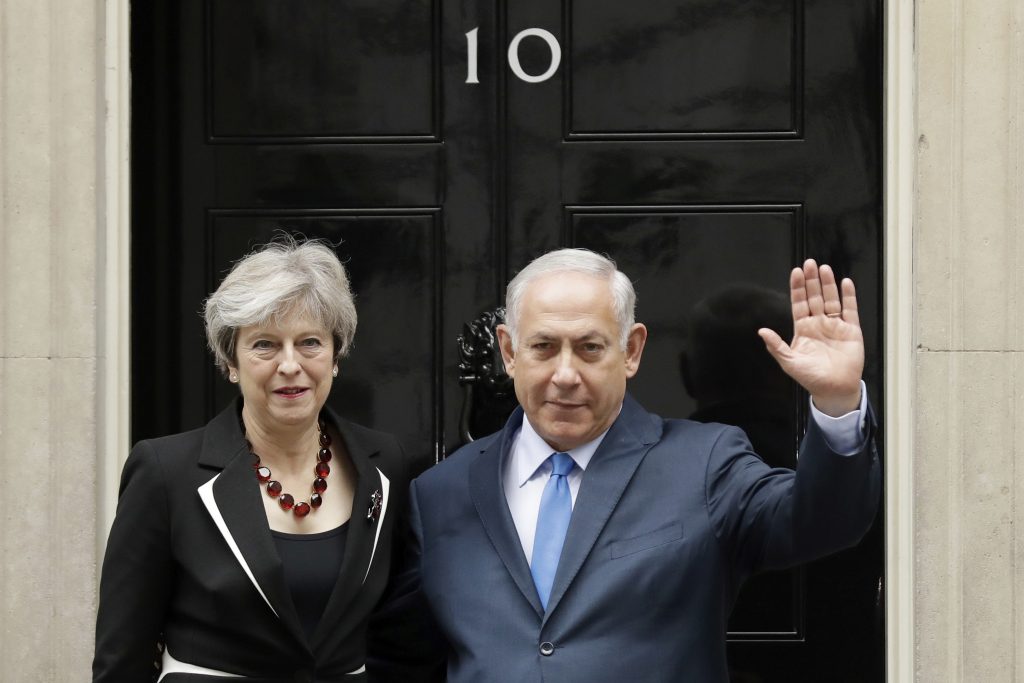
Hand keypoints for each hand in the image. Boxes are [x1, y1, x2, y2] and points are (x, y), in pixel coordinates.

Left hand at [757, 259, 863, 416]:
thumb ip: (776, 345)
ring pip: (831, 299)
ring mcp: (835, 325)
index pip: (799, 303)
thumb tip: (761, 331)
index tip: (795, 273)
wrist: (834, 389)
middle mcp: (819, 324)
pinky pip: (850, 310)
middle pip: (814, 297)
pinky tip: (845, 283)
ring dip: (828, 284)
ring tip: (824, 269)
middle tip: (809, 263)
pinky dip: (848, 296)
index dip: (797, 288)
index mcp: (803, 329)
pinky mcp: (851, 330)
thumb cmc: (811, 378)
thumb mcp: (789, 361)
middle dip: (811, 281)